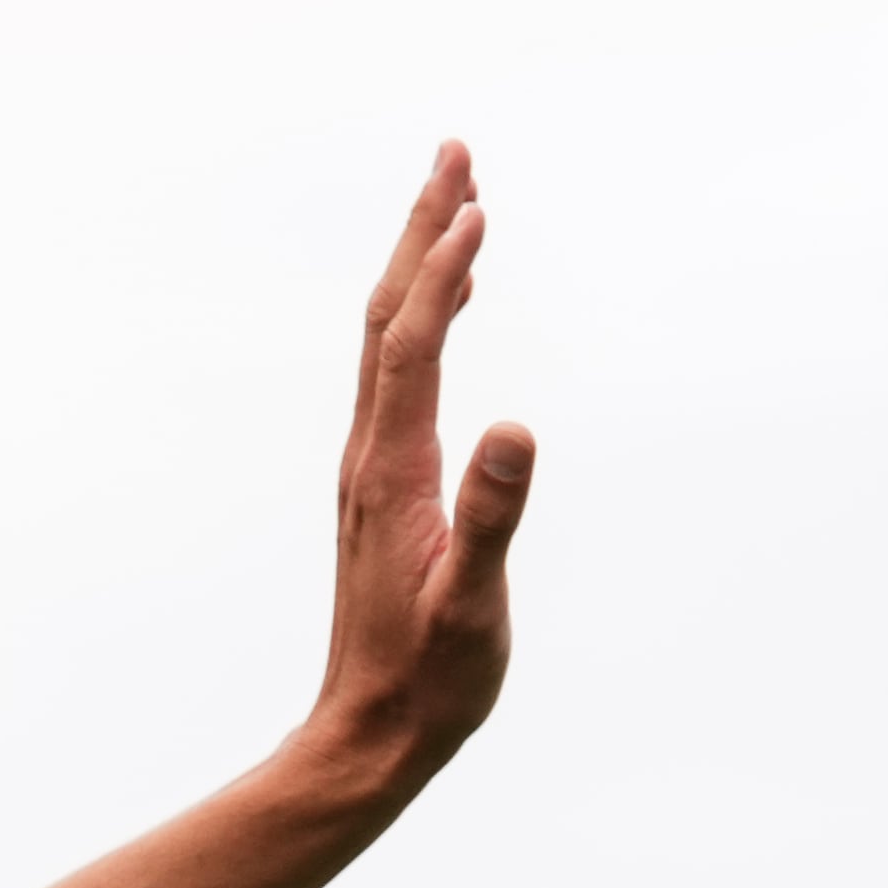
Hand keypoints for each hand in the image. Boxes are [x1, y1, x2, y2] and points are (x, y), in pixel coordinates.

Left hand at [307, 141, 533, 797]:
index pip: (411, 346)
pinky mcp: (386, 489)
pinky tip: (448, 307)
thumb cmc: (429, 679)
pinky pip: (401, 380)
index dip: (441, 272)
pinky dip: (425, 322)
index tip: (476, 205)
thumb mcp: (472, 604)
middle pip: (388, 321)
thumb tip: (516, 430)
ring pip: (390, 344)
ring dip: (420, 268)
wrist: (371, 734)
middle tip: (454, 152)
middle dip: (422, 234)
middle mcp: (371, 459)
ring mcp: (374, 471)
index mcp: (392, 474)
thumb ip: (492, 518)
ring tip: (457, 201)